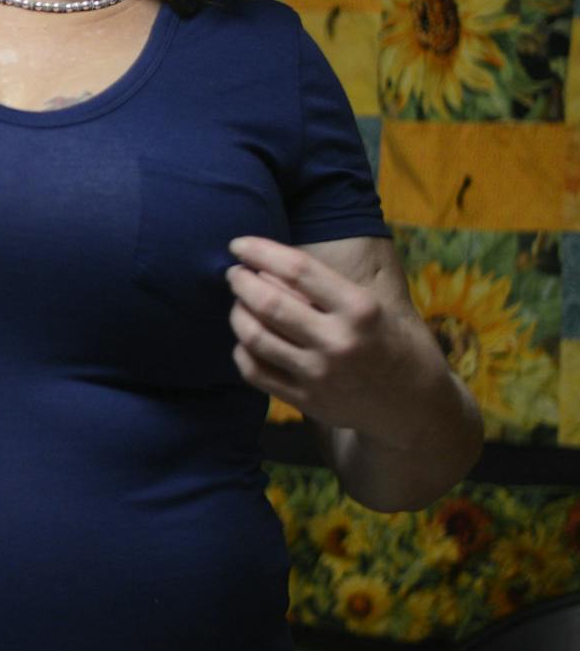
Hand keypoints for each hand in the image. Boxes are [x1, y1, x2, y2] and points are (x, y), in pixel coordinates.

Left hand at [224, 234, 442, 440]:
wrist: (416, 406)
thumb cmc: (395, 343)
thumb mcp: (379, 306)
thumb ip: (331, 287)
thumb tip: (272, 262)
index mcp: (361, 309)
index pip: (298, 270)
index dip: (260, 252)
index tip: (239, 244)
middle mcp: (338, 341)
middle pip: (268, 303)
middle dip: (241, 282)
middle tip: (234, 274)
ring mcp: (319, 375)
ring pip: (254, 337)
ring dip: (237, 313)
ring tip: (239, 303)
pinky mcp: (307, 401)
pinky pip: (254, 371)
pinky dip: (242, 350)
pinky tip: (246, 339)